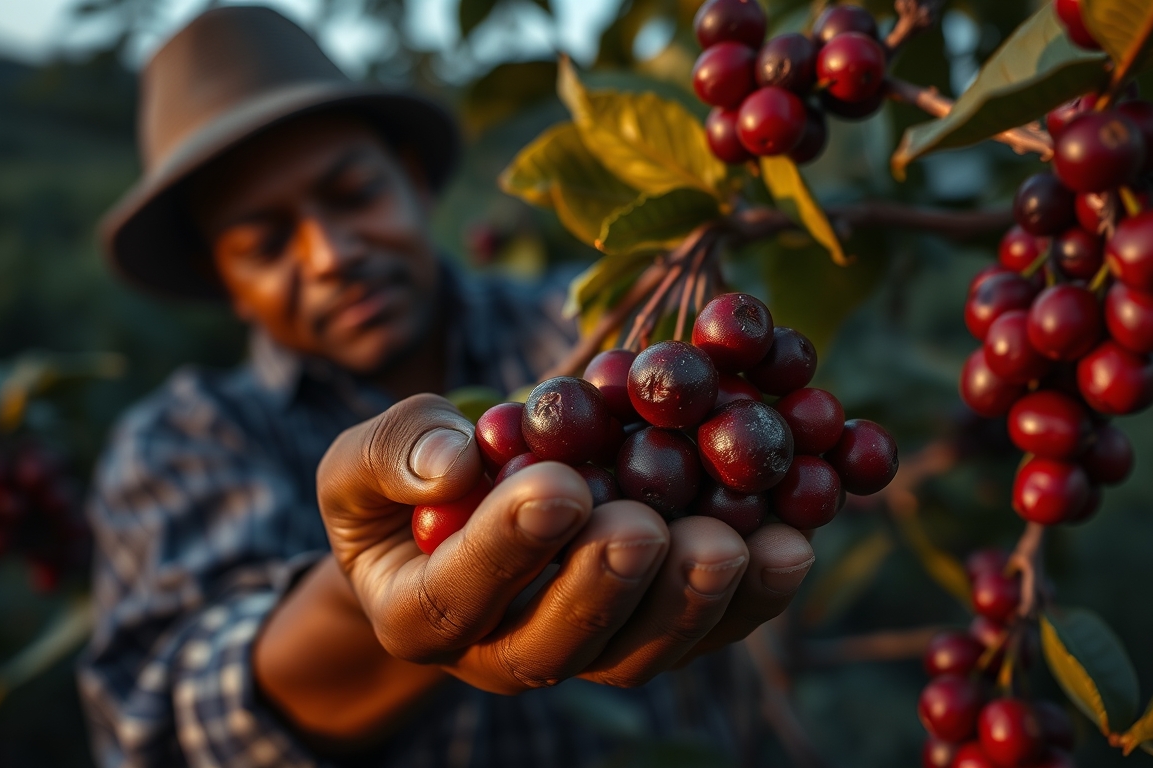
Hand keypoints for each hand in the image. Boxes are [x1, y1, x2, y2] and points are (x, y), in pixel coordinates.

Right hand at [317, 393, 814, 692]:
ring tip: (732, 542)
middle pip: (560, 646)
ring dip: (691, 603)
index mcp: (421, 615)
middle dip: (608, 585)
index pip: (457, 597)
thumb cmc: (398, 486)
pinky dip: (750, 596)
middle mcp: (503, 654)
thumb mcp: (364, 460)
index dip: (507, 548)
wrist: (454, 518)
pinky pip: (702, 632)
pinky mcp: (648, 632)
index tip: (557, 485)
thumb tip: (453, 465)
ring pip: (640, 654)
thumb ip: (393, 455)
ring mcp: (584, 651)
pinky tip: (788, 543)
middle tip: (645, 525)